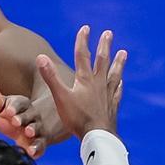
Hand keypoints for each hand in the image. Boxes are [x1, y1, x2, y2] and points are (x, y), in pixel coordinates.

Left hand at [0, 83, 65, 157]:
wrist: (25, 130)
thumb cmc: (9, 116)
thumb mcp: (0, 107)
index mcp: (22, 105)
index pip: (19, 103)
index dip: (14, 107)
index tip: (8, 111)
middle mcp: (32, 116)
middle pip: (29, 116)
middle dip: (22, 118)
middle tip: (15, 121)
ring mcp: (37, 129)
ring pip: (37, 129)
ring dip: (33, 130)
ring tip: (28, 133)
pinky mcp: (40, 143)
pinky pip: (40, 146)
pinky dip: (36, 149)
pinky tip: (31, 152)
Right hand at [37, 25, 125, 139]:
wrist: (98, 137)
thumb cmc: (77, 118)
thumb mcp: (60, 97)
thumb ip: (51, 77)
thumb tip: (41, 57)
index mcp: (85, 80)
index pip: (83, 55)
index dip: (83, 41)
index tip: (85, 28)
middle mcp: (98, 84)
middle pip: (102, 60)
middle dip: (104, 46)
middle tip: (108, 33)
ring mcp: (107, 95)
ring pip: (114, 74)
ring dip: (118, 62)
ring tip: (124, 52)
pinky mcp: (112, 106)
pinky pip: (117, 92)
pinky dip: (119, 85)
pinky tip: (121, 83)